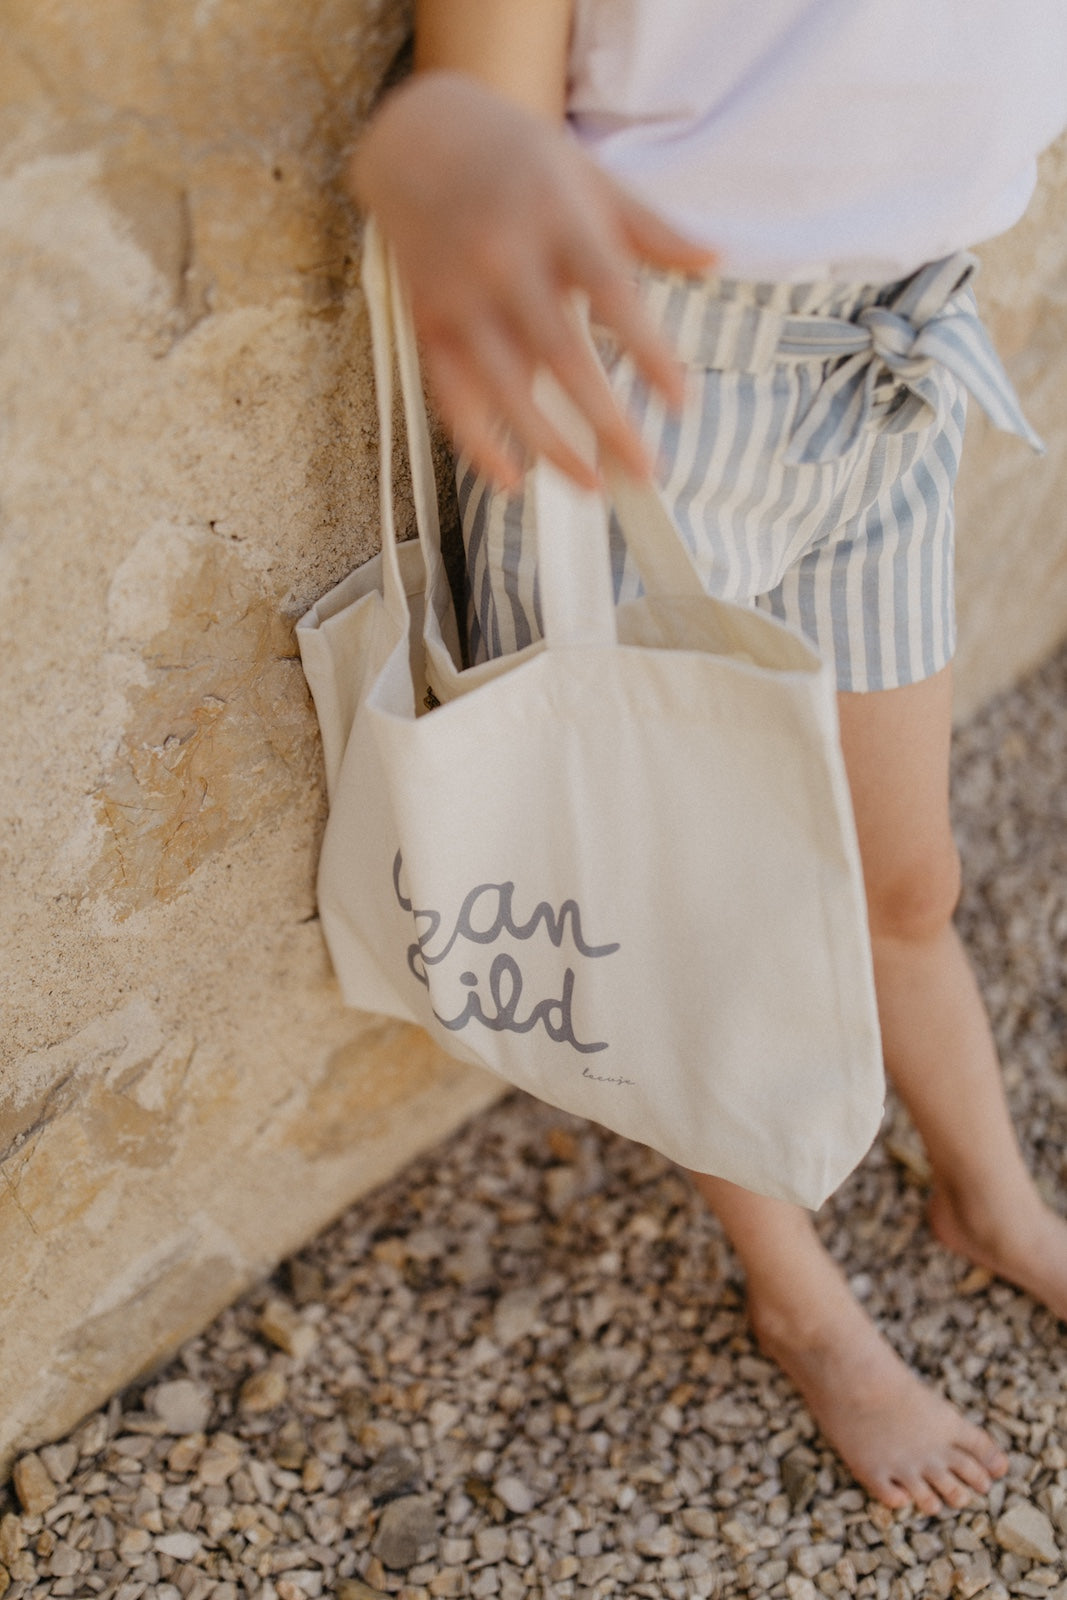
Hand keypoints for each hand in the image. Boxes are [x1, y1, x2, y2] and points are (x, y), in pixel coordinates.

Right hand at [349, 72, 716, 488]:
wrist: (421, 137)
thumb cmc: (523, 164)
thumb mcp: (592, 178)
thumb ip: (652, 227)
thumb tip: (716, 259)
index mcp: (557, 221)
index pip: (612, 295)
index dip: (648, 353)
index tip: (681, 402)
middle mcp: (504, 261)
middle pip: (560, 355)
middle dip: (605, 419)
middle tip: (645, 470)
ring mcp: (461, 298)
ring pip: (503, 389)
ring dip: (548, 446)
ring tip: (591, 485)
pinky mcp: (429, 325)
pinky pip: (452, 398)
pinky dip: (478, 444)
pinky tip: (512, 479)